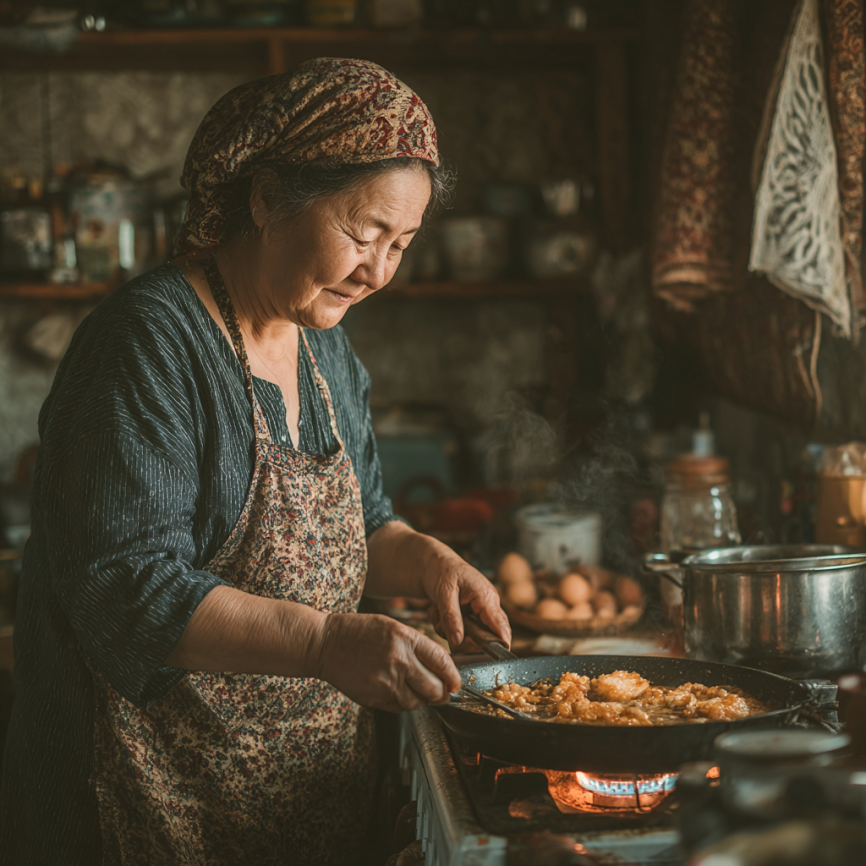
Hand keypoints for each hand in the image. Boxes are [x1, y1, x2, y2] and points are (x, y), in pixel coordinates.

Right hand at [313, 612, 460, 712]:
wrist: (324, 644)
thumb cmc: (358, 631)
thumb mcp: (391, 626)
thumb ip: (416, 645)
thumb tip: (439, 665)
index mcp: (405, 639)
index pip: (442, 662)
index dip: (453, 676)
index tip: (456, 682)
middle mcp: (398, 661)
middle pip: (434, 688)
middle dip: (442, 693)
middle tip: (442, 692)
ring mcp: (385, 682)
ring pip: (418, 702)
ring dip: (422, 700)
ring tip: (416, 690)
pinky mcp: (374, 698)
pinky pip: (399, 707)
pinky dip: (403, 703)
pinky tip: (397, 691)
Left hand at [423, 546, 510, 652]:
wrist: (430, 562)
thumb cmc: (440, 569)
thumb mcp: (443, 592)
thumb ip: (451, 617)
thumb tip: (458, 641)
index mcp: (487, 597)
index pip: (501, 627)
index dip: (498, 645)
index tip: (489, 657)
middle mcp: (487, 606)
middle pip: (486, 637)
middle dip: (463, 638)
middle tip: (445, 627)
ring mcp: (478, 611)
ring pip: (468, 637)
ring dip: (449, 630)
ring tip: (438, 613)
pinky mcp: (468, 615)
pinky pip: (459, 631)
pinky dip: (445, 626)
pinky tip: (437, 612)